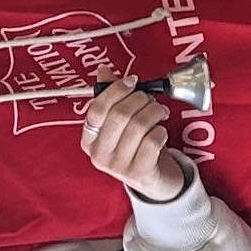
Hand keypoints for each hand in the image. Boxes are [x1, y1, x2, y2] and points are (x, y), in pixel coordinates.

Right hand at [80, 81, 191, 203]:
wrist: (154, 179)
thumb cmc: (136, 146)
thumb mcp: (120, 123)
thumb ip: (111, 97)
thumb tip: (103, 70)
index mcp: (89, 140)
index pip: (96, 110)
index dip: (116, 90)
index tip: (132, 81)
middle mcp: (99, 155)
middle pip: (119, 115)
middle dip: (139, 99)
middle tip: (150, 99)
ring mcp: (118, 166)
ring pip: (138, 126)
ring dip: (154, 112)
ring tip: (160, 111)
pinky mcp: (138, 173)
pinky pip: (152, 142)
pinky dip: (160, 131)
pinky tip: (161, 132)